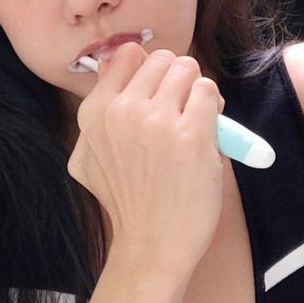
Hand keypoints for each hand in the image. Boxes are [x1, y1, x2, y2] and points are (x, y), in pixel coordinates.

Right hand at [67, 42, 226, 277]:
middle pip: (163, 59)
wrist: (151, 247)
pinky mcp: (192, 134)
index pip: (128, 55)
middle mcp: (123, 110)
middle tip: (181, 111)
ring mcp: (158, 121)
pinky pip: (210, 92)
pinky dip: (214, 109)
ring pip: (188, 69)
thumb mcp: (89, 157)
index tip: (157, 95)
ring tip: (195, 123)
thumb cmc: (127, 203)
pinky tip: (206, 136)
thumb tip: (112, 61)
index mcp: (95, 113)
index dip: (150, 73)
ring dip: (197, 92)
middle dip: (177, 80)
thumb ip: (99, 110)